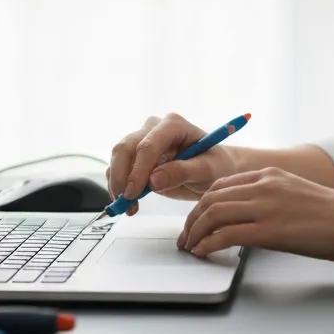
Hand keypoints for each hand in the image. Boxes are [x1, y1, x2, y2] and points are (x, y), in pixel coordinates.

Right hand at [105, 113, 240, 213]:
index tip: (134, 193)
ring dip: (117, 184)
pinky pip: (118, 168)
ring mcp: (143, 140)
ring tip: (129, 208)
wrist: (213, 170)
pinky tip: (128, 203)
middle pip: (126, 148)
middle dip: (122, 177)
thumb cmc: (215, 165)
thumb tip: (154, 180)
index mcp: (173, 125)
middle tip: (126, 203)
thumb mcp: (207, 170)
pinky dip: (118, 186)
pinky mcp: (136, 156)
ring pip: (118, 157)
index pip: (148, 145)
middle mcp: (154, 128)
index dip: (138, 170)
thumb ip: (183, 172)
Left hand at [178, 167, 333, 261]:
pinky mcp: (270, 231)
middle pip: (211, 198)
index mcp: (270, 175)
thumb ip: (271, 200)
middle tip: (186, 237)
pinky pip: (225, 235)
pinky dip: (208, 245)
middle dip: (192, 219)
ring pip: (212, 214)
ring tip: (190, 248)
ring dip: (195, 233)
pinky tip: (204, 254)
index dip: (202, 204)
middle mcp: (264, 185)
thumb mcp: (298, 195)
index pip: (222, 184)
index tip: (196, 220)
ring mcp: (266, 207)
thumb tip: (250, 219)